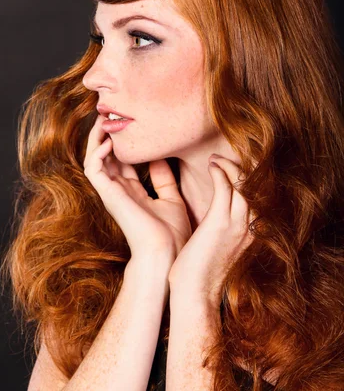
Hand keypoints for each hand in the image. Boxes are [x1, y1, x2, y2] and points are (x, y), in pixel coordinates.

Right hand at [83, 114, 191, 261]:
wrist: (168, 254)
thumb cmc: (173, 233)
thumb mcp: (171, 198)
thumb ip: (163, 178)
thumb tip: (160, 157)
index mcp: (133, 191)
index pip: (122, 160)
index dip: (122, 141)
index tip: (129, 122)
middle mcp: (119, 190)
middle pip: (105, 155)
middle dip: (106, 133)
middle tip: (110, 112)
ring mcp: (112, 192)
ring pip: (94, 159)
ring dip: (96, 138)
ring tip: (103, 119)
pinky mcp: (108, 195)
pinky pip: (94, 169)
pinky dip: (97, 153)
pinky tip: (109, 142)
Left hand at [168, 155, 253, 305]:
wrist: (195, 295)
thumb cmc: (200, 272)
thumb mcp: (219, 247)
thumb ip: (223, 229)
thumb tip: (215, 217)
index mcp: (251, 233)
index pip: (259, 197)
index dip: (249, 178)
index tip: (233, 167)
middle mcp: (250, 228)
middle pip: (256, 187)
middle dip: (241, 168)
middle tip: (222, 159)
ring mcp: (237, 225)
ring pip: (244, 184)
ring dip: (230, 166)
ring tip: (216, 159)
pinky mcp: (220, 223)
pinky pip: (226, 188)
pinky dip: (220, 172)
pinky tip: (212, 166)